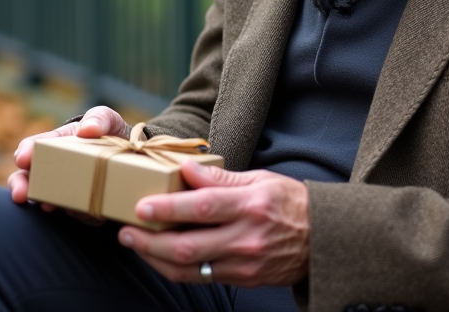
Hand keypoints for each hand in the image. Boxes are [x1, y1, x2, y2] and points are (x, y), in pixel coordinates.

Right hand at [7, 106, 130, 205]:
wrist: (130, 157)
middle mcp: (51, 169)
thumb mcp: (106, 119)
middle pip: (25, 178)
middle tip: (21, 194)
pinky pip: (72, 214)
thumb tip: (87, 129)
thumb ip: (99, 118)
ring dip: (42, 203)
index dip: (25, 152)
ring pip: (42, 200)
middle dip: (20, 185)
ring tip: (48, 206)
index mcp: (54, 143)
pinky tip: (82, 211)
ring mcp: (61, 190)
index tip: (23, 158)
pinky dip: (75, 213)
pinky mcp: (78, 209)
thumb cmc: (110, 134)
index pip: (31, 147)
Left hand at [117, 163, 309, 287]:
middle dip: (150, 241)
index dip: (168, 209)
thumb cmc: (289, 202)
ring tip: (135, 243)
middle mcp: (246, 238)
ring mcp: (244, 264)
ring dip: (155, 258)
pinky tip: (158, 257)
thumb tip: (186, 168)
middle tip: (126, 231)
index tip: (141, 206)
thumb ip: (220, 177)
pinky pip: (201, 277)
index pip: (202, 208)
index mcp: (250, 205)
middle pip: (187, 246)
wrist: (323, 240)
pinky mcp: (243, 280)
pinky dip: (175, 268)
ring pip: (189, 268)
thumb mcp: (259, 179)